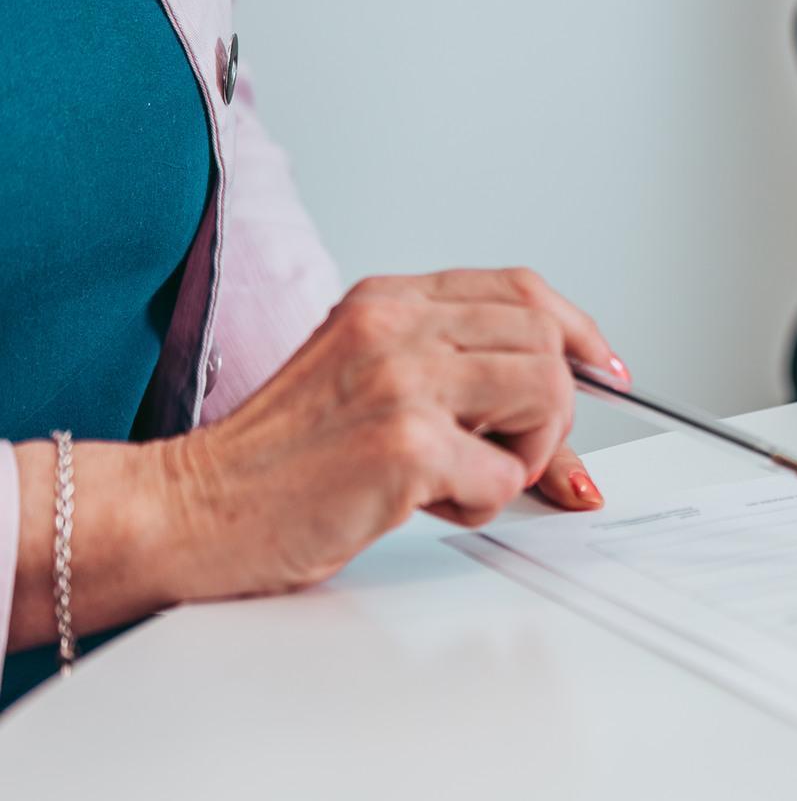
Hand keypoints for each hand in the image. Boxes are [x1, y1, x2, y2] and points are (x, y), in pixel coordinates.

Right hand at [165, 268, 622, 598]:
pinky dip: (481, 501)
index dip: (578, 331)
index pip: (520, 290)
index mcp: (386, 301)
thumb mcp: (370, 387)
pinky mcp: (404, 443)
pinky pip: (503, 474)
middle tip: (507, 452)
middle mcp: (394, 325)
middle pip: (546, 342)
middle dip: (550, 411)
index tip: (604, 369)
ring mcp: (400, 379)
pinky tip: (424, 503)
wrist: (188, 510)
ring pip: (544, 395)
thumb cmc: (274, 463)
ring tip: (464, 477)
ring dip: (525, 454)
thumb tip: (572, 400)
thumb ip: (457, 378)